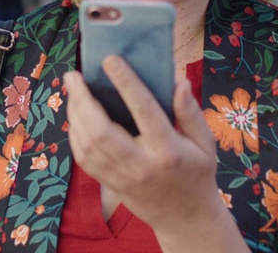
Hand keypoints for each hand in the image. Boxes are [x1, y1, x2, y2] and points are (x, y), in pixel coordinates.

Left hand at [63, 57, 237, 248]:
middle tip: (74, 75)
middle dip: (83, 100)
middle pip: (102, 132)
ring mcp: (122, 177)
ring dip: (75, 114)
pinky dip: (74, 134)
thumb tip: (178, 81)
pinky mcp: (110, 184)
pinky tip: (75, 115)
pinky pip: (84, 159)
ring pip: (87, 145)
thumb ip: (191, 112)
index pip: (144, 111)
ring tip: (72, 89)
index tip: (110, 59)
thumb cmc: (197, 172)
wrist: (185, 219)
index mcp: (168, 150)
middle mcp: (141, 165)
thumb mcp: (205, 142)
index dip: (125, 83)